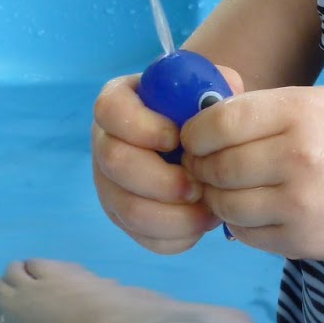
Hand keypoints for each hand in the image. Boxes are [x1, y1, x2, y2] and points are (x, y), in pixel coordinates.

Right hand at [91, 67, 243, 253]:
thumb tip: (218, 98)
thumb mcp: (212, 87)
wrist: (205, 147)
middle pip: (114, 163)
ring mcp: (110, 185)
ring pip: (127, 208)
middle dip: (161, 180)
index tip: (176, 138)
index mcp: (120, 103)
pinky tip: (201, 223)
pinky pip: (144, 237)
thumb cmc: (204, 111)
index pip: (110, 110)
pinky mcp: (126, 218)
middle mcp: (106, 143)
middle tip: (198, 186)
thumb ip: (216, 85)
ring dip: (173, 215)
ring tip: (208, 209)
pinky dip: (177, 235)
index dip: (141, 127)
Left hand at [179, 86, 323, 260]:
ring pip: (224, 203)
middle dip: (200, 165)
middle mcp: (299, 158)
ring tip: (224, 185)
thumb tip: (200, 112)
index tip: (194, 136)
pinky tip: (250, 207)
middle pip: (218, 165)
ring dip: (214, 195)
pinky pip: (243, 233)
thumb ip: (263, 105)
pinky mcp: (300, 241)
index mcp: (301, 114)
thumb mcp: (319, 102)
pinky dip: (236, 221)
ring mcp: (299, 205)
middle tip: (202, 163)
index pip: (221, 123)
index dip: (196, 131)